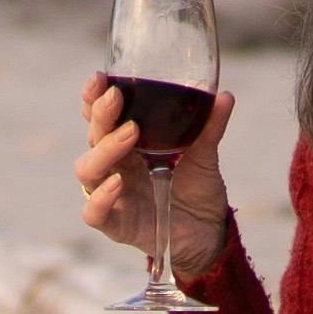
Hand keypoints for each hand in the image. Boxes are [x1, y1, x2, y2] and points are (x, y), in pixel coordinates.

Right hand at [72, 74, 228, 285]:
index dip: (93, 98)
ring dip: (104, 149)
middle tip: (117, 97)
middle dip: (100, 115)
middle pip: (92, 137)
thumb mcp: (205, 155)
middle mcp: (114, 166)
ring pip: (88, 170)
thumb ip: (210, 127)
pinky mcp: (116, 224)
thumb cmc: (197, 191)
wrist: (208, 234)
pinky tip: (118, 183)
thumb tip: (224, 96)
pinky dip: (101, 197)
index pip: (100, 117)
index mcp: (127, 145)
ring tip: (130, 134)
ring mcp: (112, 195)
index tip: (101, 78)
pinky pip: (93, 212)